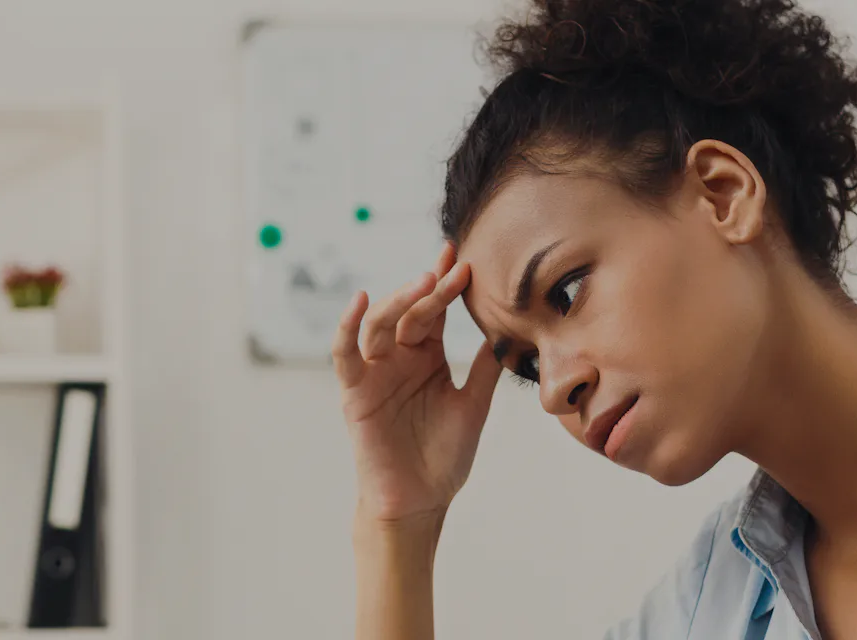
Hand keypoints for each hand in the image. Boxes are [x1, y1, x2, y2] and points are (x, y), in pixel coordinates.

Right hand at [334, 244, 502, 523]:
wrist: (419, 502)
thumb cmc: (444, 458)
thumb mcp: (474, 406)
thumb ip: (485, 368)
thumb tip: (510, 329)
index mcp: (427, 357)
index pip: (435, 311)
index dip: (447, 284)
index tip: (464, 258)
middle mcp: (399, 358)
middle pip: (411, 311)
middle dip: (430, 287)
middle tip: (452, 268)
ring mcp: (375, 372)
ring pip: (380, 323)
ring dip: (400, 299)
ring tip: (424, 282)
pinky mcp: (354, 391)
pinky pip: (345, 353)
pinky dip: (348, 325)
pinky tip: (361, 300)